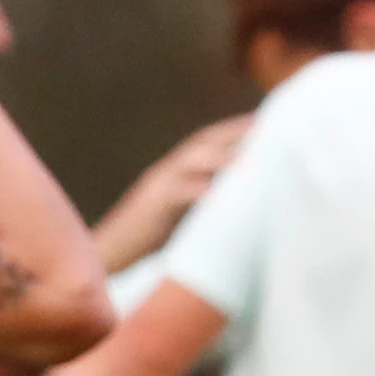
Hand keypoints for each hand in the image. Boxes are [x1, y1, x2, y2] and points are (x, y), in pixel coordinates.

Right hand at [91, 114, 248, 268]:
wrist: (113, 253)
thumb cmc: (153, 238)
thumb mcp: (185, 213)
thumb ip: (206, 200)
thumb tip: (241, 198)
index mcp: (177, 171)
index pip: (207, 142)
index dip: (232, 130)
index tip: (261, 121)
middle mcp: (167, 171)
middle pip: (201, 142)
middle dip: (230, 132)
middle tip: (259, 125)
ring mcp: (157, 186)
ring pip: (187, 162)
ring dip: (215, 158)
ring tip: (241, 159)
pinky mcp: (150, 206)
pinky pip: (174, 193)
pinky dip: (194, 190)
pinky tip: (213, 192)